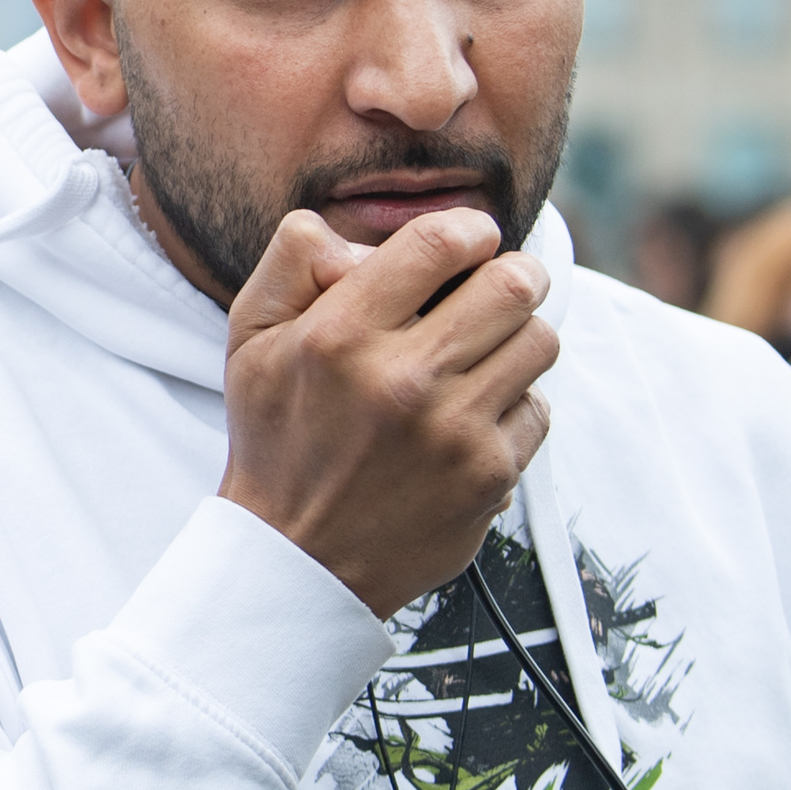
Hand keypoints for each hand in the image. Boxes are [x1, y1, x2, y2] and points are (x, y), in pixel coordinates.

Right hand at [218, 207, 555, 618]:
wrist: (298, 560)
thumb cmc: (279, 441)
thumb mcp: (251, 339)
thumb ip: (294, 260)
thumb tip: (360, 235)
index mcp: (340, 336)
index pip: (441, 243)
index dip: (469, 229)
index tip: (470, 240)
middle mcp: (401, 381)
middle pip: (514, 283)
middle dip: (513, 272)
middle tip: (498, 284)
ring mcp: (454, 433)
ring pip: (540, 340)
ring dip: (517, 336)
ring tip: (482, 353)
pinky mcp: (489, 476)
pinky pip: (539, 407)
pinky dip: (515, 404)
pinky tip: (473, 416)